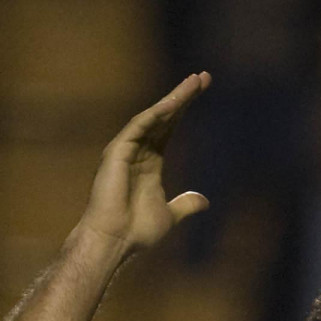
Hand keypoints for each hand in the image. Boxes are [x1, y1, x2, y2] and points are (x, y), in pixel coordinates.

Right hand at [73, 72, 211, 259]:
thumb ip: (185, 204)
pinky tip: (173, 103)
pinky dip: (155, 114)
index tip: (203, 91)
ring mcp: (126, 148)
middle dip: (183, 97)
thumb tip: (204, 200)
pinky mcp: (117, 151)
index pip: (170, 128)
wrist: (116, 242)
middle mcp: (138, 150)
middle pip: (164, 117)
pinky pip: (138, 127)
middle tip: (203, 77)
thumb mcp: (170, 215)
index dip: (185, 109)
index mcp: (150, 162)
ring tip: (194, 83)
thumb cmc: (136, 231)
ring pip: (153, 117)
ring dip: (174, 99)